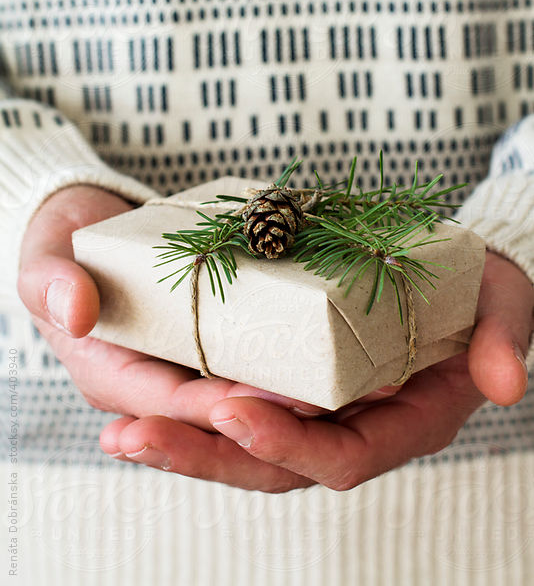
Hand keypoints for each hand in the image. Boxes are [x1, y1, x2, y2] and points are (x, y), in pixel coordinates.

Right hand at [16, 185, 326, 472]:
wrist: (85, 228)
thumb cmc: (63, 248)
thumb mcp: (43, 262)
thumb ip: (50, 284)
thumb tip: (75, 310)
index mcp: (115, 380)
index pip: (176, 405)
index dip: (225, 405)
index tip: (278, 394)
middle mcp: (160, 385)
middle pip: (226, 419)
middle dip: (281, 414)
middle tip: (338, 396)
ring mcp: (193, 368)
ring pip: (254, 400)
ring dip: (306, 396)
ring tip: (364, 385)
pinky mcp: (219, 346)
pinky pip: (262, 364)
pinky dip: (303, 362)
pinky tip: (349, 353)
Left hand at [99, 250, 533, 491]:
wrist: (458, 273)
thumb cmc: (480, 288)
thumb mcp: (504, 302)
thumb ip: (504, 337)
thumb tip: (506, 384)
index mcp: (406, 421)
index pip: (342, 456)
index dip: (287, 445)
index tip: (232, 413)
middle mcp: (355, 428)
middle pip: (275, 465)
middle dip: (205, 457)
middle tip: (135, 436)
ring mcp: (319, 410)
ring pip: (246, 446)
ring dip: (182, 441)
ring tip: (119, 432)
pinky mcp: (293, 384)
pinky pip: (241, 408)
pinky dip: (191, 410)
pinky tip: (137, 403)